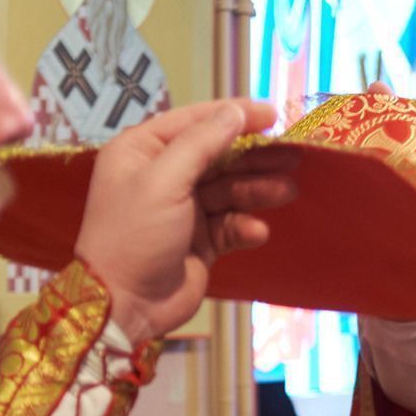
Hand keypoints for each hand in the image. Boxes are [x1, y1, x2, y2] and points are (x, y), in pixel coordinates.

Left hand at [74, 98, 299, 346]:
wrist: (125, 304)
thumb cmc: (135, 234)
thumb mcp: (164, 181)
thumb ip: (201, 143)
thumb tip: (235, 111)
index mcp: (142, 151)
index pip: (194, 122)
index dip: (233, 115)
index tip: (273, 115)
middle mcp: (162, 175)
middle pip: (218, 156)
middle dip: (253, 157)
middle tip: (291, 156)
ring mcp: (183, 209)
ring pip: (229, 190)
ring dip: (257, 190)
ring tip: (287, 191)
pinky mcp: (200, 240)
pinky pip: (230, 225)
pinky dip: (245, 226)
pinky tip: (257, 232)